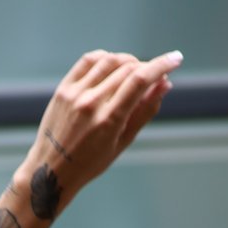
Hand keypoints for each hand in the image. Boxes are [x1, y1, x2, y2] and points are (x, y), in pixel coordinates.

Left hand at [27, 49, 182, 193]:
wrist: (52, 170)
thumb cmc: (90, 163)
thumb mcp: (122, 142)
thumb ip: (144, 112)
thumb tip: (164, 85)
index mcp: (108, 121)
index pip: (139, 81)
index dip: (161, 66)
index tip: (176, 60)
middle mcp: (90, 104)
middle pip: (127, 69)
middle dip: (146, 68)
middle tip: (153, 77)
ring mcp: (75, 94)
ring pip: (109, 60)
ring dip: (128, 61)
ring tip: (135, 71)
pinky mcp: (63, 88)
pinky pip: (89, 60)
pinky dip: (106, 58)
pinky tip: (114, 65)